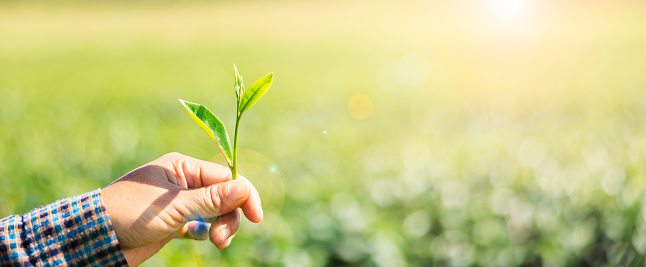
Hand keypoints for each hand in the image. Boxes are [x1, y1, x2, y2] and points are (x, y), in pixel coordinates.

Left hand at [101, 152, 262, 265]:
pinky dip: (205, 232)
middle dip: (229, 217)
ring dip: (220, 227)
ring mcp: (177, 204)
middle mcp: (182, 183)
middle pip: (223, 196)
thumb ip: (211, 199)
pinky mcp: (171, 224)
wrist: (93, 238)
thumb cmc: (129, 213)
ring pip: (213, 212)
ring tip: (215, 243)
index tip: (256, 217)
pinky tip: (202, 238)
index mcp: (182, 167)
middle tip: (222, 239)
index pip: (225, 178)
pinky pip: (199, 225)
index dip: (244, 195)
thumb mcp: (174, 206)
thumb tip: (245, 189)